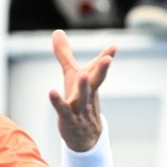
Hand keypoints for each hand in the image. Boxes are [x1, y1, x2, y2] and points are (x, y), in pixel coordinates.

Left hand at [48, 29, 116, 150]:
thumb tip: (57, 31)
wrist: (85, 135)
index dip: (106, 57)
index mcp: (91, 83)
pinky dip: (57, 101)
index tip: (114, 47)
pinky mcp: (68, 118)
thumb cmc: (79, 99)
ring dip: (84, 86)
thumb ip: (64, 54)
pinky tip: (51, 92)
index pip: (99, 69)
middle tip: (108, 58)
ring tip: (84, 74)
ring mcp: (79, 108)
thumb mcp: (71, 75)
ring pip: (83, 97)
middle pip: (96, 81)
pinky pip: (62, 109)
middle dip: (102, 69)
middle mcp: (88, 94)